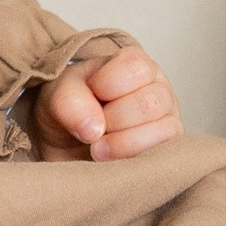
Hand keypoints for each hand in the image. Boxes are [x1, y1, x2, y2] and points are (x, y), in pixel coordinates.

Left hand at [37, 43, 181, 160]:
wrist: (64, 148)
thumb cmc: (69, 112)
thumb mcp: (58, 96)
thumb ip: (69, 101)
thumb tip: (94, 129)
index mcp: (134, 66)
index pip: (136, 66)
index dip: (107, 84)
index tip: (90, 93)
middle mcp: (157, 89)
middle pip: (150, 102)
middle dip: (113, 119)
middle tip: (92, 128)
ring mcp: (167, 121)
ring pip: (162, 130)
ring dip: (122, 143)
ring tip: (96, 148)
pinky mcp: (167, 151)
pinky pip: (164, 155)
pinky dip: (131, 159)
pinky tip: (111, 160)